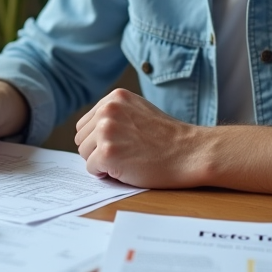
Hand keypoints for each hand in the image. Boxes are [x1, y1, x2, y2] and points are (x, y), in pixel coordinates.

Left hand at [74, 89, 204, 188]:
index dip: (98, 139)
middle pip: (81, 138)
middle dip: (96, 150)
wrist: (190, 152)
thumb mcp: (139, 111)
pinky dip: (106, 174)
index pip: (86, 122)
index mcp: (114, 98)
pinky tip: (126, 169)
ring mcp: (106, 131)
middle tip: (123, 155)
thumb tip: (91, 130)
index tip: (117, 145)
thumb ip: (116, 115)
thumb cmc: (168, 137)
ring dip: (101, 162)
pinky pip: (92, 169)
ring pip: (84, 153)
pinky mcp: (107, 153)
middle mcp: (107, 110)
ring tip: (126, 161)